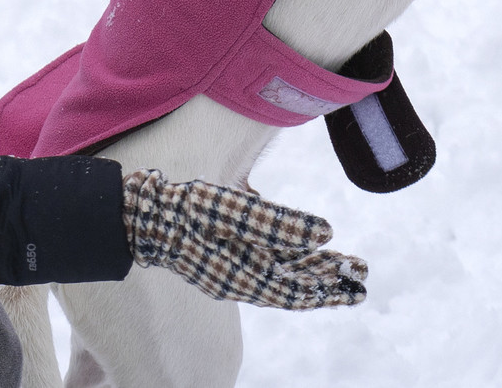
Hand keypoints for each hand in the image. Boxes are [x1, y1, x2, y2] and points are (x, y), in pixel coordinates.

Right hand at [122, 169, 366, 309]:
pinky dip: (288, 259)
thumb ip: (278, 224)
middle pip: (293, 283)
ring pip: (281, 273)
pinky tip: (302, 252)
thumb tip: (326, 233)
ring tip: (344, 264)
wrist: (138, 215)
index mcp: (244, 277)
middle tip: (363, 274)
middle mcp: (241, 279)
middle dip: (328, 279)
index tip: (358, 280)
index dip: (328, 286)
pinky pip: (264, 263)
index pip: (296, 289)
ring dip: (312, 270)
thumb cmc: (182, 212)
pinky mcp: (224, 257)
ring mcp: (231, 269)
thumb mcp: (231, 212)